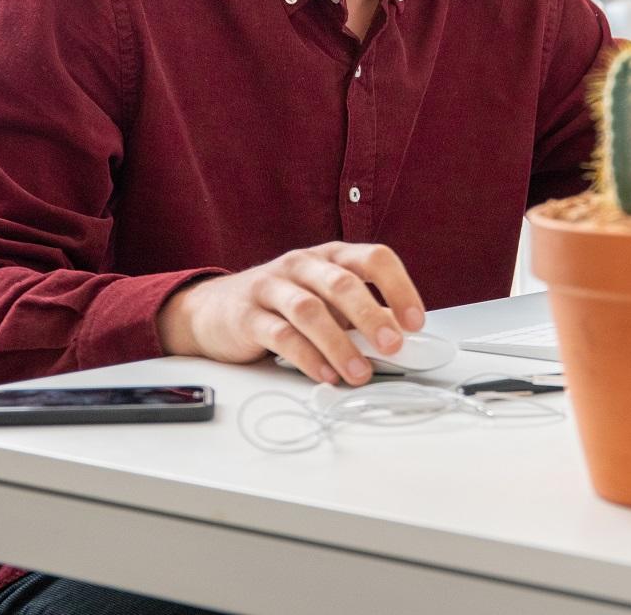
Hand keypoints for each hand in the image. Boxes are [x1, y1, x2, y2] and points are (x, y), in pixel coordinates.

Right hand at [155, 242, 425, 384]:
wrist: (214, 309)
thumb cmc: (283, 303)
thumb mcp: (328, 302)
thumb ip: (364, 316)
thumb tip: (406, 339)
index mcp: (331, 256)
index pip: (374, 258)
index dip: (400, 287)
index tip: (416, 322)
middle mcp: (303, 264)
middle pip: (342, 283)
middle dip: (372, 316)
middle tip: (393, 346)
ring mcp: (272, 286)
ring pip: (310, 310)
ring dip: (340, 344)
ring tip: (359, 373)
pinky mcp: (247, 315)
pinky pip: (280, 335)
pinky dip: (306, 357)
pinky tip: (324, 374)